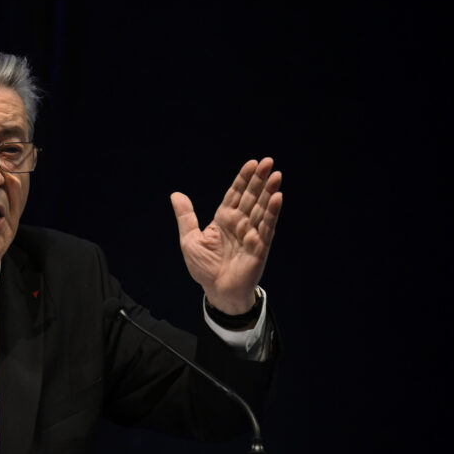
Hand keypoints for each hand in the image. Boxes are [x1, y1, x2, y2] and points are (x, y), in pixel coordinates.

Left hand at [171, 157, 282, 314]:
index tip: (251, 163)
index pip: (235, 194)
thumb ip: (186, 217)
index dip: (243, 179)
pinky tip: (277, 198)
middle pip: (251, 197)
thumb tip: (175, 194)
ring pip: (261, 208)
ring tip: (276, 175)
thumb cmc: (204, 267)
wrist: (217, 291)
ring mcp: (251, 234)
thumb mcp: (190, 239)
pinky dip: (272, 213)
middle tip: (269, 162)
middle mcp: (240, 223)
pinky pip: (267, 227)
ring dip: (269, 192)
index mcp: (223, 219)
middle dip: (259, 180)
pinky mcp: (260, 246)